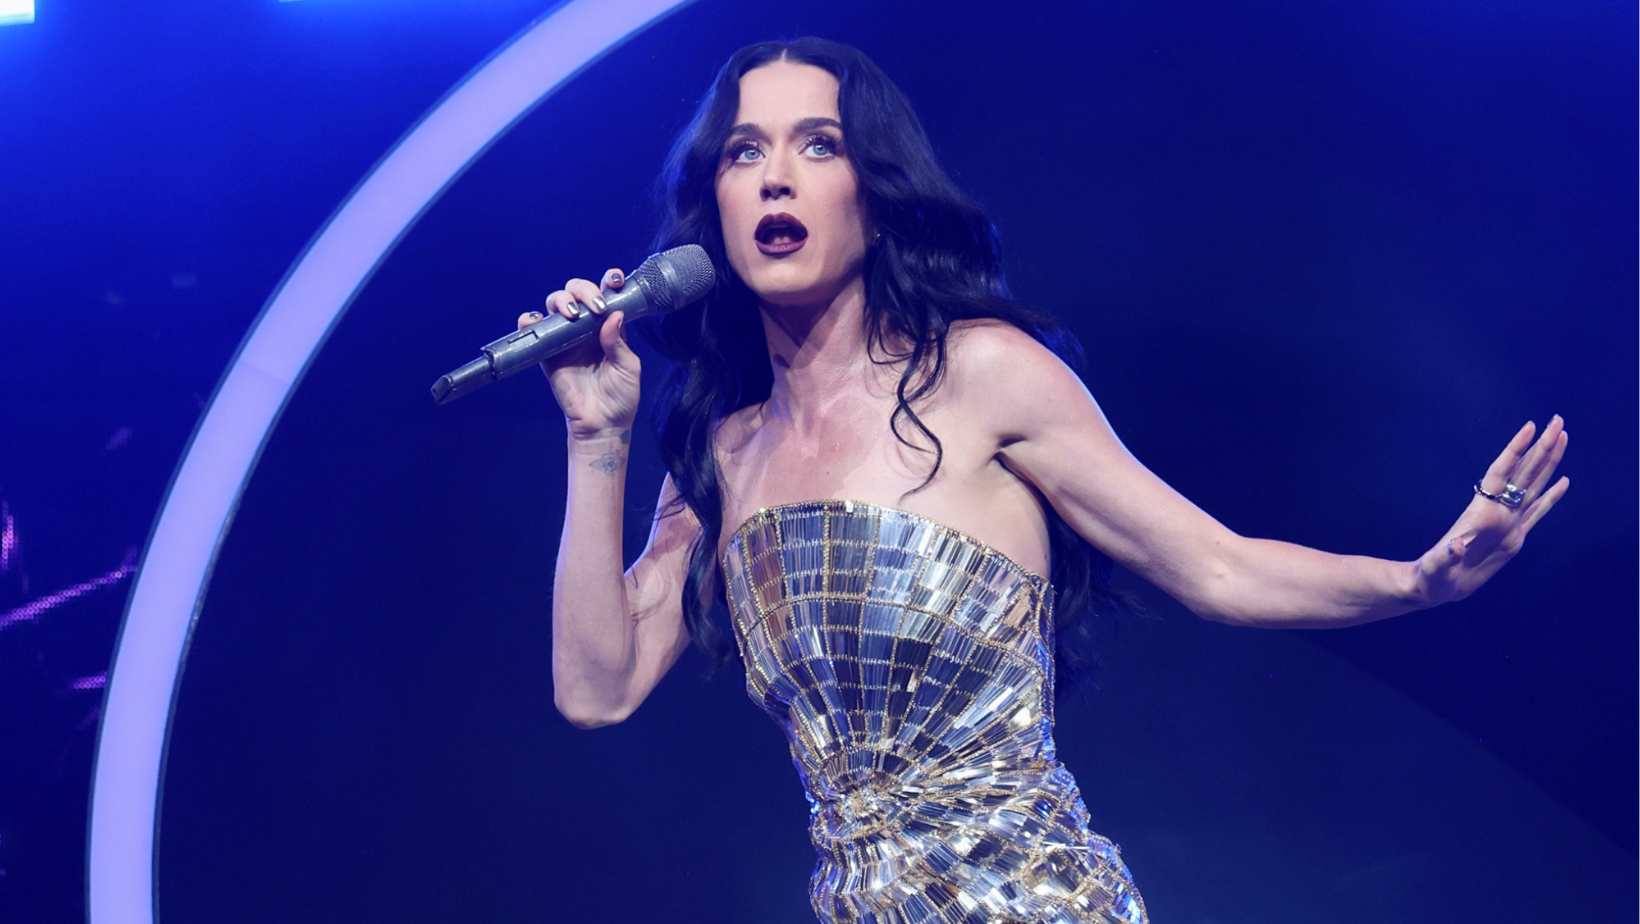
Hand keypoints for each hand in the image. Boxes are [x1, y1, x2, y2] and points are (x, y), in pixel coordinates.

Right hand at [516, 266, 639, 440]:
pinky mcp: (548, 353)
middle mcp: (586, 327)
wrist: (602, 424)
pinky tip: (536, 320)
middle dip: (583, 289)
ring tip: (571, 313)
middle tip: (594, 306)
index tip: (613, 279)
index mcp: (609, 326)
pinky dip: (529, 320)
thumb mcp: (628, 367)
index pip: (606, 295)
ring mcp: (565, 338)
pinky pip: (533, 331)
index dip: (608, 281)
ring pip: (555, 304)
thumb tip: (613, 315)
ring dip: (560, 300)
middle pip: (577, 292)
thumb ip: (619, 342)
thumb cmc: (621, 396)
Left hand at [1412, 415, 1570, 606]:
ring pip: (1534, 486)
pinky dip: (1552, 497)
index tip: (1531, 427)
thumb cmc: (1431, 575)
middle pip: (1524, 472)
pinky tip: (1563, 481)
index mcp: (1480, 512)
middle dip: (1542, 447)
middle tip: (1558, 420)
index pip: (1502, 473)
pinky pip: (1538, 512)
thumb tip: (1456, 546)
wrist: (1435, 586)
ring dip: (1548, 462)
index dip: (1515, 450)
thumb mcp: (1437, 565)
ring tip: (1563, 437)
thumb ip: (1446, 556)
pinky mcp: (1514, 538)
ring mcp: (1507, 523)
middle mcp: (1496, 511)